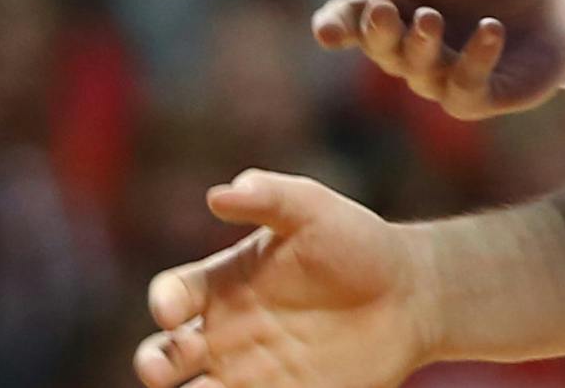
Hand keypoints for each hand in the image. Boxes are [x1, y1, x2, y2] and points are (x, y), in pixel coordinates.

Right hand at [133, 169, 432, 387]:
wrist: (411, 294)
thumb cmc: (358, 243)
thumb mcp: (315, 210)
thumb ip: (270, 196)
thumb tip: (220, 194)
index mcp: (226, 281)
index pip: (174, 294)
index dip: (166, 301)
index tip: (177, 310)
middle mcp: (227, 330)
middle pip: (166, 353)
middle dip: (153, 361)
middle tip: (165, 364)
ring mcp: (248, 370)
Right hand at [311, 0, 564, 119]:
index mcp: (392, 4)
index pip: (349, 21)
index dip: (335, 26)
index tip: (329, 30)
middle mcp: (409, 46)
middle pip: (379, 48)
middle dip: (376, 32)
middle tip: (381, 10)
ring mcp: (442, 76)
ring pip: (417, 72)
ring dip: (420, 47)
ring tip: (432, 18)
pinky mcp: (479, 96)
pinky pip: (465, 88)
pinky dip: (474, 61)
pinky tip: (492, 30)